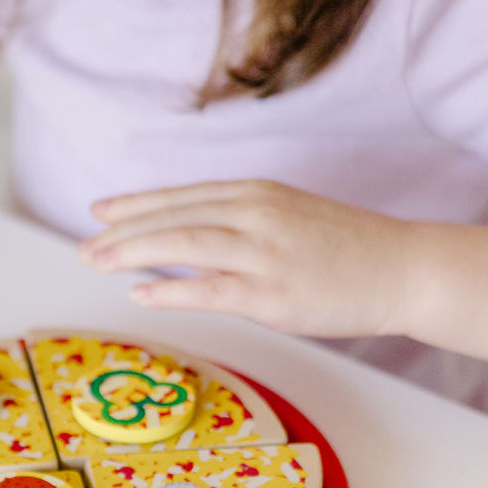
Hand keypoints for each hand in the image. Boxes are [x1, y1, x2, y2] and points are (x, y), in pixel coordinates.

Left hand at [80, 179, 418, 338]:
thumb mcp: (286, 217)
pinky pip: (209, 289)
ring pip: (182, 243)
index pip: (181, 196)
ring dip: (132, 252)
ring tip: (96, 262)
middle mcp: (255, 215)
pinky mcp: (272, 293)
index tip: (98, 211)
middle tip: (83, 245)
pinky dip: (169, 289)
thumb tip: (183, 238)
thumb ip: (236, 223)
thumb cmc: (344, 249)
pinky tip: (139, 293)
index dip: (135, 204)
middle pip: (172, 216)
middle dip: (121, 231)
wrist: (403, 268)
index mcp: (256, 194)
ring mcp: (263, 253)